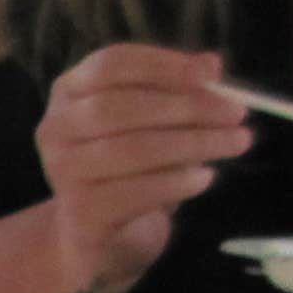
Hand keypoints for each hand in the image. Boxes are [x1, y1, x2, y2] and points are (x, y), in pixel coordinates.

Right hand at [38, 44, 244, 292]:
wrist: (92, 228)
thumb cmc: (126, 162)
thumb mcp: (148, 119)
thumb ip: (174, 89)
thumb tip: (211, 64)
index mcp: (69, 91)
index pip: (110, 65)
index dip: (162, 65)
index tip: (211, 73)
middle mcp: (55, 128)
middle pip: (118, 107)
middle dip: (186, 107)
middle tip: (236, 113)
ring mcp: (63, 171)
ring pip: (131, 150)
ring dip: (193, 144)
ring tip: (236, 143)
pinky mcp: (82, 210)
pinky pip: (137, 191)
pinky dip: (179, 182)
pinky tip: (205, 177)